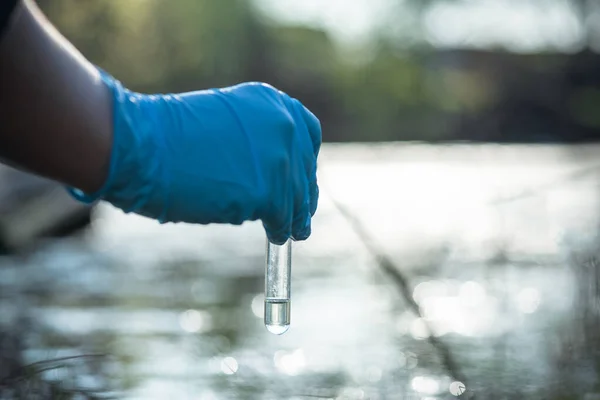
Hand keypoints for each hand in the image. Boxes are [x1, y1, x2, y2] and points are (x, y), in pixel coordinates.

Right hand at [68, 71, 320, 244]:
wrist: (144, 146)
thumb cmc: (168, 136)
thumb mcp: (223, 121)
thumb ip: (252, 138)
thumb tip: (268, 170)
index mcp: (271, 103)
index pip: (306, 134)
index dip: (304, 162)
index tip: (303, 179)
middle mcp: (284, 127)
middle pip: (305, 171)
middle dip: (302, 195)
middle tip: (300, 215)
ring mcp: (279, 160)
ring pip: (296, 199)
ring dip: (294, 219)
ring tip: (293, 232)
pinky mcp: (269, 194)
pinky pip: (281, 219)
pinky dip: (280, 231)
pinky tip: (278, 237)